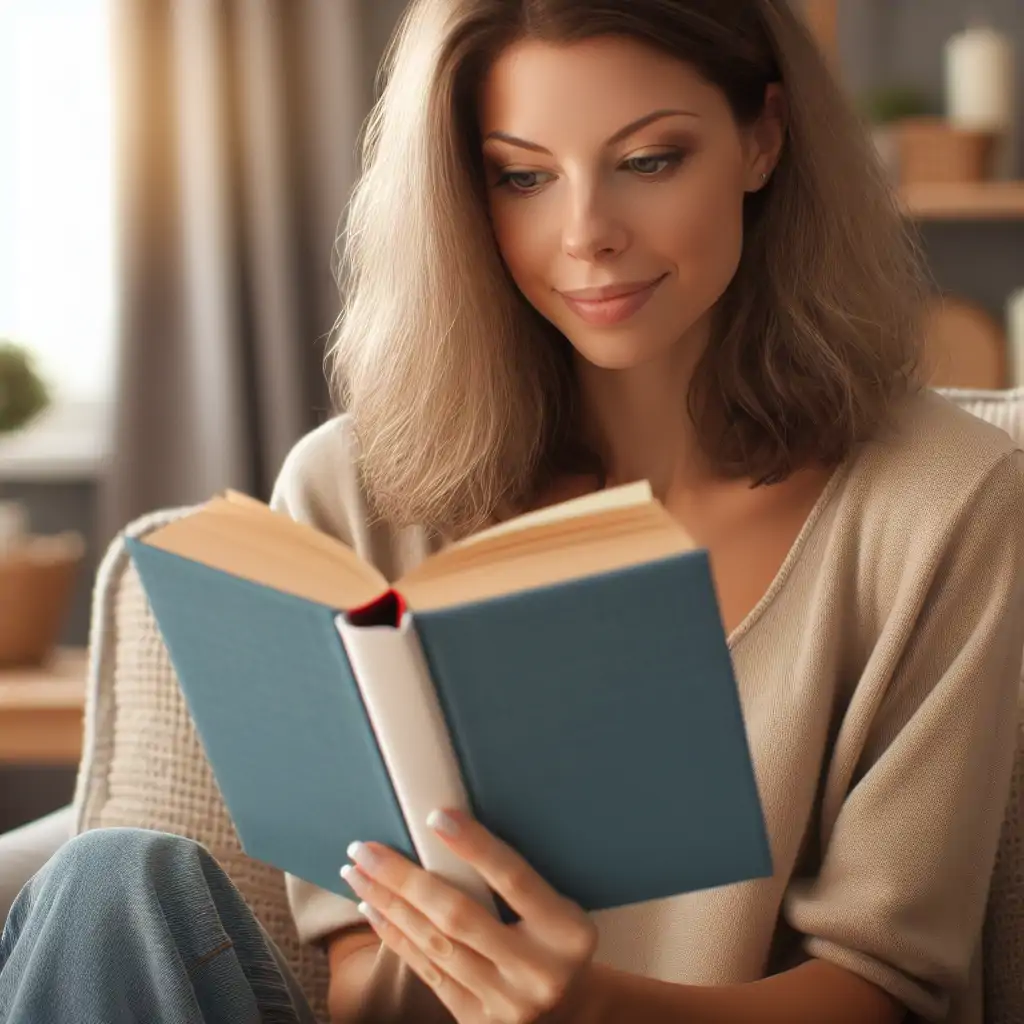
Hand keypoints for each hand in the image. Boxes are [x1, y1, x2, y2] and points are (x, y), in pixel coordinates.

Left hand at [340, 809, 598, 1023]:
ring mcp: (506, 1004)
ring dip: (388, 905)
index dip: (475, 847)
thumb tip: (447, 827)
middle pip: (459, 915)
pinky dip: (396, 937)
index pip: (515, 880)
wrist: (570, 1010)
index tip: (437, 816)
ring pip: (435, 945)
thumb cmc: (555, 940)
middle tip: (366, 848)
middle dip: (404, 879)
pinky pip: (427, 972)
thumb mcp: (556, 908)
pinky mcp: (478, 1022)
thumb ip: (515, 883)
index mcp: (568, 932)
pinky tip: (372, 910)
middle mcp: (540, 972)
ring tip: (357, 872)